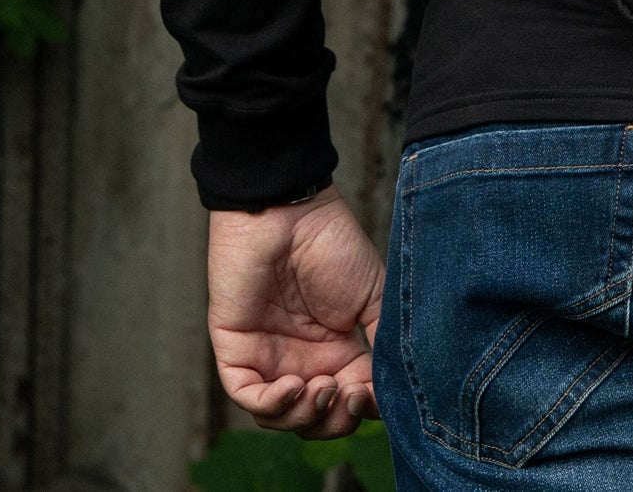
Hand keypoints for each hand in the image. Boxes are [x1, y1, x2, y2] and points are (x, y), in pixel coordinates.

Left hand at [208, 186, 384, 436]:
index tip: (373, 396)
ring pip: (281, 417)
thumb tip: (395, 388)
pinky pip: (248, 397)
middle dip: (334, 422)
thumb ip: (384, 341)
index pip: (349, 401)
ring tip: (321, 388)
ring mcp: (269, 357)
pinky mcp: (237, 351)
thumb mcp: (374, 294)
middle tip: (347, 395)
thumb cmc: (333, 244)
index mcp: (337, 350)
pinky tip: (294, 385)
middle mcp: (303, 360)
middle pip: (315, 420)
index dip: (362, 410)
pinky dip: (271, 405)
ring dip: (304, 416)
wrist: (290, 211)